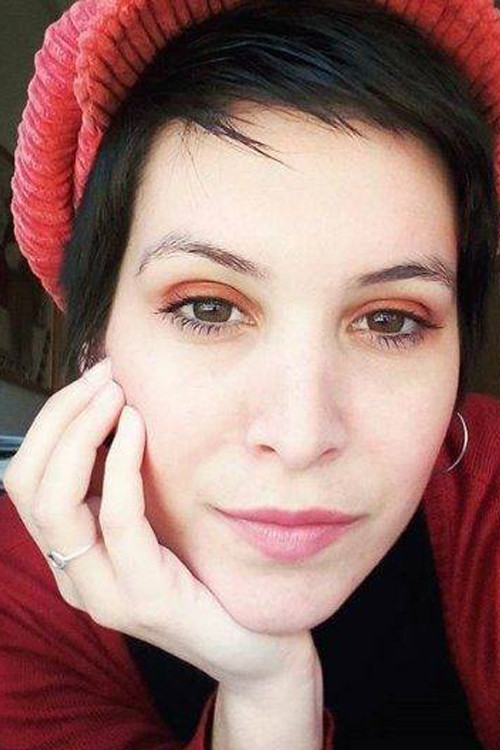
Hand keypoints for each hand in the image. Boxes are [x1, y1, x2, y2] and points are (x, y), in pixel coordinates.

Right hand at [3, 358, 316, 691]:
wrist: (255, 643)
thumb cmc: (208, 571)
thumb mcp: (156, 517)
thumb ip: (125, 479)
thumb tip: (116, 405)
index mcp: (70, 553)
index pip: (25, 478)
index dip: (50, 421)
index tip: (94, 379)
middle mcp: (73, 575)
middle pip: (26, 483)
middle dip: (58, 418)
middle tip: (104, 378)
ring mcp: (103, 592)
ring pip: (55, 502)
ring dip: (81, 432)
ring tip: (117, 394)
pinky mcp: (144, 597)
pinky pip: (117, 518)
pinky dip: (121, 462)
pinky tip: (138, 427)